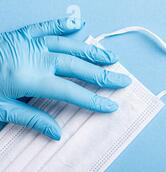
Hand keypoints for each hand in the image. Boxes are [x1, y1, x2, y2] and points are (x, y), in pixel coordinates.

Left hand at [0, 16, 130, 139]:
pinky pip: (47, 26)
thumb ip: (30, 118)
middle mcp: (33, 57)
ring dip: (92, 52)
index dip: (94, 100)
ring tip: (111, 57)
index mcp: (28, 78)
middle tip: (122, 80)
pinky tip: (79, 24)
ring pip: (68, 45)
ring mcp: (28, 43)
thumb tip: (56, 132)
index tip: (111, 105)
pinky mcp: (21, 34)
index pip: (70, 91)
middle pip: (76, 67)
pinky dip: (64, 25)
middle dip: (103, 75)